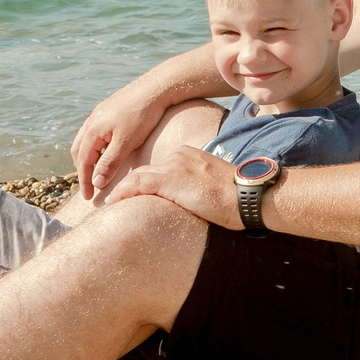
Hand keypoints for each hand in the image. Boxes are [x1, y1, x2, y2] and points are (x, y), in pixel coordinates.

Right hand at [71, 82, 175, 201]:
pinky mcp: (108, 111)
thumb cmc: (142, 115)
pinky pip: (94, 133)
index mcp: (92, 130)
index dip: (85, 181)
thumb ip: (110, 163)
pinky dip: (95, 147)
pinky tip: (106, 151)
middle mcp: (91, 121)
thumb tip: (97, 182)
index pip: (83, 162)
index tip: (88, 197)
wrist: (155, 88)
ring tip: (95, 172)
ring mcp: (98, 115)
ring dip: (87, 158)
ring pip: (85, 141)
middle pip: (79, 151)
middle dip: (82, 171)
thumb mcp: (126, 142)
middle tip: (89, 187)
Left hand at [102, 145, 243, 226]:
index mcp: (191, 156)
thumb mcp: (216, 188)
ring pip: (138, 176)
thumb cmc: (240, 197)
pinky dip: (122, 193)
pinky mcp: (170, 180)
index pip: (161, 168)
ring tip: (110, 202)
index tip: (136, 193)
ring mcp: (174, 167)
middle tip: (115, 198)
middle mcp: (179, 156)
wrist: (249, 195)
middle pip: (146, 170)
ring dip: (121, 190)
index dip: (146, 181)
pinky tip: (113, 203)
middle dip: (129, 184)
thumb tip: (195, 204)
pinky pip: (137, 184)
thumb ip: (199, 189)